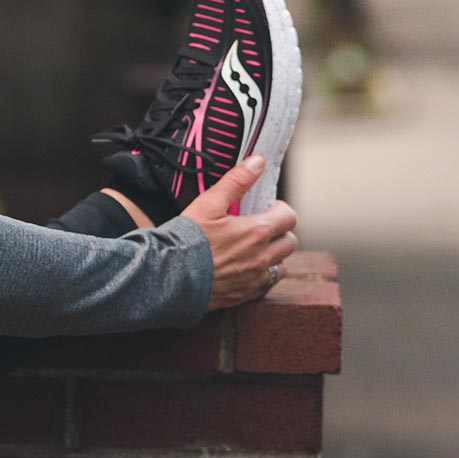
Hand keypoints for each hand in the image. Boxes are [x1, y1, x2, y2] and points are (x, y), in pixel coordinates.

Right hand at [180, 154, 300, 312]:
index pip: (289, 217)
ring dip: (273, 257)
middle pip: (290, 242)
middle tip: (259, 229)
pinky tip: (244, 270)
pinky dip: (261, 277)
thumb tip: (258, 161)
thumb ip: (236, 181)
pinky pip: (266, 286)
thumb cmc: (187, 238)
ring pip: (281, 266)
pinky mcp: (245, 296)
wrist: (168, 277)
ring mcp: (255, 279)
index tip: (265, 209)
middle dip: (279, 233)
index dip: (279, 210)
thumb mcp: (209, 203)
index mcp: (257, 231)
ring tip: (253, 251)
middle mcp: (262, 257)